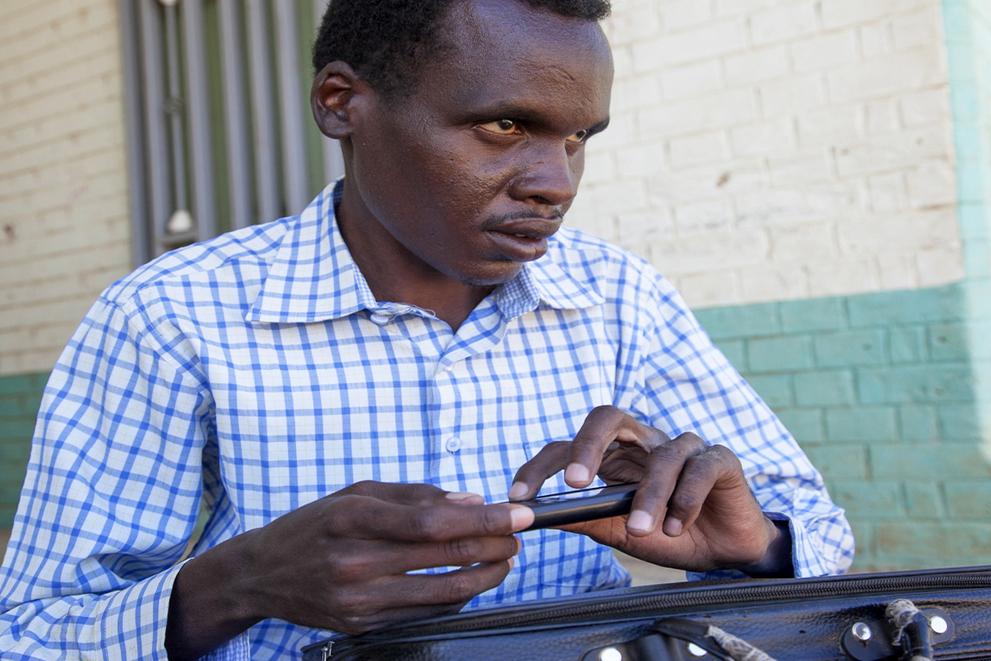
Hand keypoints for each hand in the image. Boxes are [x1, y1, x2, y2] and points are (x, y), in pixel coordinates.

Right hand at [166, 482, 532, 658]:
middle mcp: (354, 561)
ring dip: (485, 576)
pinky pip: (424, 613)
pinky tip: (470, 581)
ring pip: (443, 593)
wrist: (262, 574)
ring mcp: (358, 600)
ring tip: (504, 560)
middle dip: (494, 546)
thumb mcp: (357, 494)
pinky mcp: (362, 626)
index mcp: (354, 517)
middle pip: (445, 557)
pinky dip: (456, 597)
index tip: (519, 515)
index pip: (433, 521)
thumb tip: (472, 500)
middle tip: (519, 537)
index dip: (484, 519)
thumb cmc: (315, 524)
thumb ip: (416, 495)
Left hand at [508, 406, 788, 574]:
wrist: (724, 551)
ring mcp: (683, 447)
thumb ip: (582, 518)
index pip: (569, 446)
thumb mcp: (617, 530)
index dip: (540, 466)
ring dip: (649, 497)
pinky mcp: (719, 459)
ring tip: (642, 531)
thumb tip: (533, 515)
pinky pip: (699, 467)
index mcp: (614, 455)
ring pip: (660, 455)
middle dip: (587, 446)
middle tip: (576, 484)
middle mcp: (644, 442)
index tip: (519, 495)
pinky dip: (685, 498)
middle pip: (609, 417)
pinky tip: (677, 526)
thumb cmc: (668, 533)